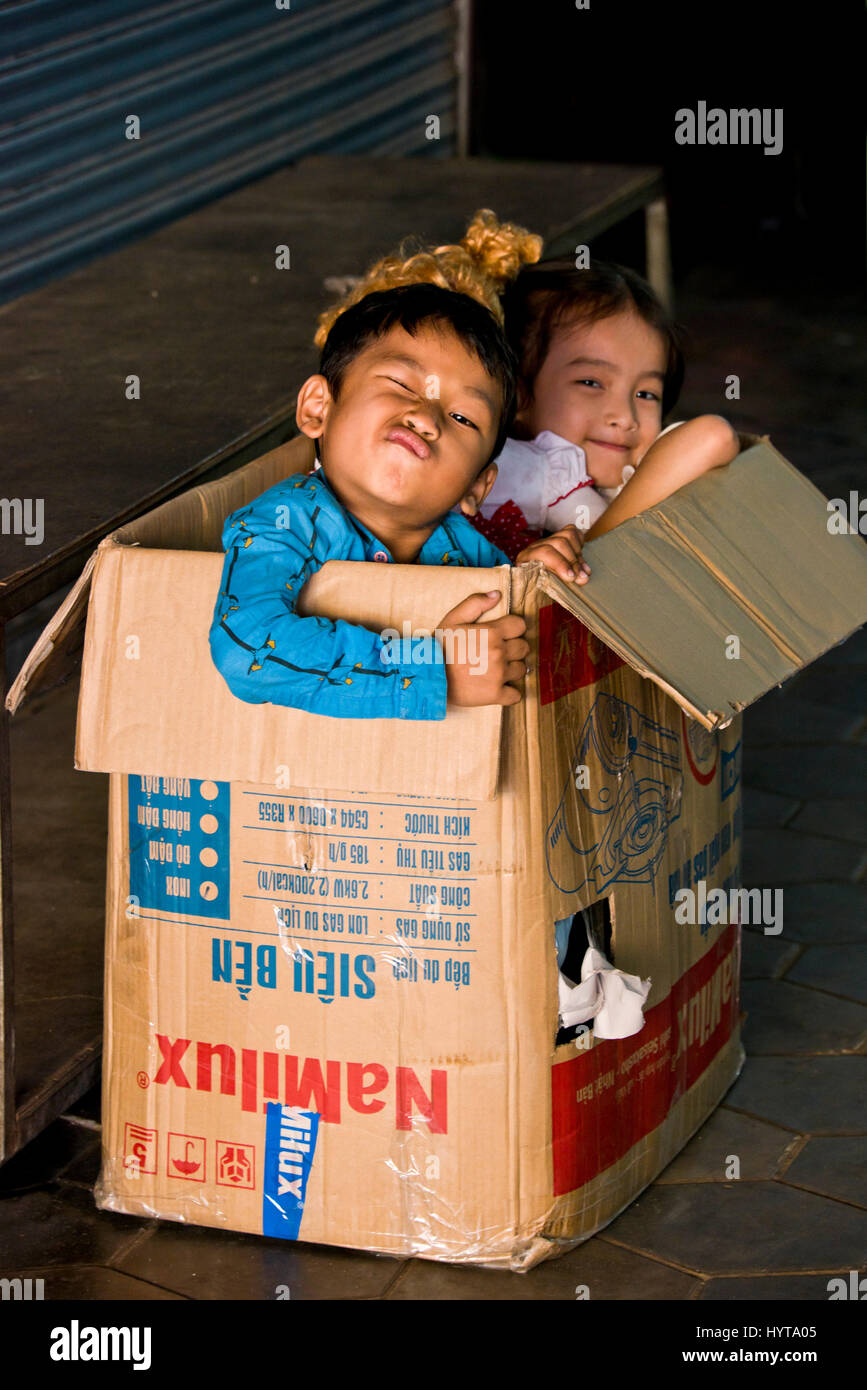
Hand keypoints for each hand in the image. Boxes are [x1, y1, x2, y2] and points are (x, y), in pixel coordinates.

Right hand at [438, 591, 529, 707]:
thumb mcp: (453, 619)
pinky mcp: (495, 694)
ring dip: (511, 669)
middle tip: (497, 653)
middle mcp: (499, 653)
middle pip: (523, 648)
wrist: (428, 676)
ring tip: (496, 670)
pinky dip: (510, 692)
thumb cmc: (439, 647)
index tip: (504, 634)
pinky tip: (499, 687)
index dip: (513, 629)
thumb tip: (496, 594)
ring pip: (520, 670)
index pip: (520, 625)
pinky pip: (515, 695)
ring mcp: (499, 675)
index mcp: (492, 632)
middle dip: (513, 649)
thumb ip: (475, 603)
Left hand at [515, 525, 590, 583]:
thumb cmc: (537, 590)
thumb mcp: (539, 592)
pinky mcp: (559, 537)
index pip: (545, 552)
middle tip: (582, 579)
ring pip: (568, 535)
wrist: (535, 586)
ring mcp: (549, 540)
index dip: (560, 564)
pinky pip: (574, 532)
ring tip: (584, 573)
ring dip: (579, 556)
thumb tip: (572, 580)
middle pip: (560, 543)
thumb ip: (551, 587)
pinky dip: (581, 545)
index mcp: (526, 557)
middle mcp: (537, 545)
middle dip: (573, 562)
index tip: (571, 578)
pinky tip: (581, 560)